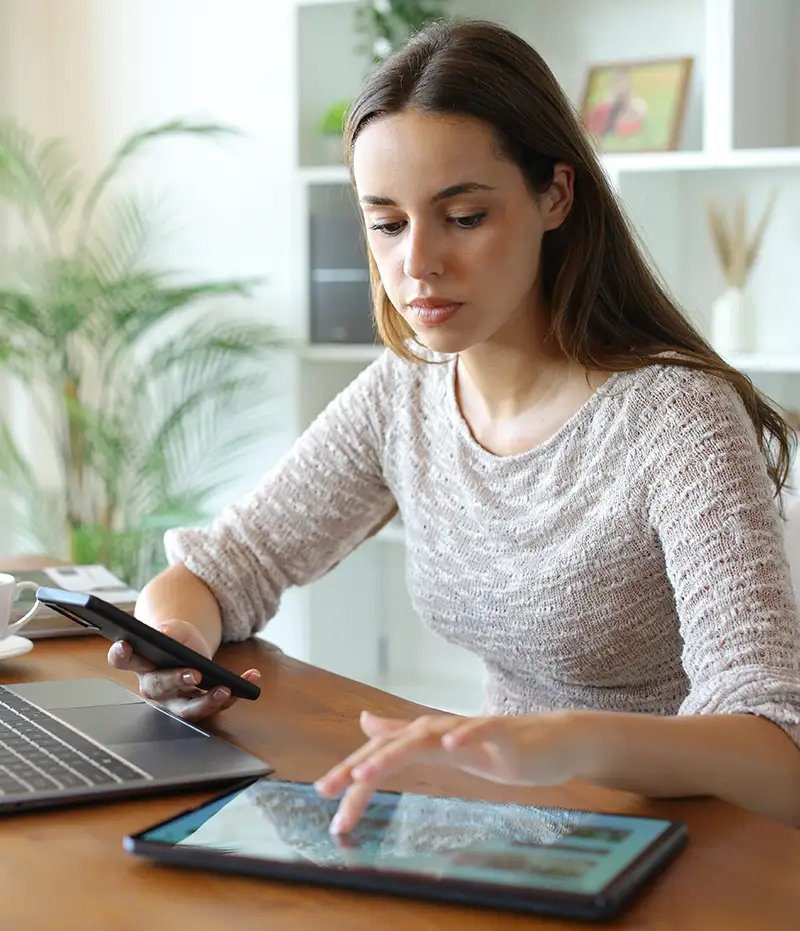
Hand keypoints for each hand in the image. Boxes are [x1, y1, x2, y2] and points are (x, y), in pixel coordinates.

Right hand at [107, 618, 260, 721]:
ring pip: (187, 709)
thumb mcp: (174, 628)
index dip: (120, 654)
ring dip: (207, 701)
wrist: (190, 648)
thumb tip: (166, 634)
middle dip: (176, 680)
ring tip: (225, 688)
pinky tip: (252, 677)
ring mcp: (175, 701)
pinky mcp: (199, 705)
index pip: (122, 660)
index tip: (124, 645)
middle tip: (194, 673)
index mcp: (141, 663)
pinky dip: (237, 691)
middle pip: (159, 687)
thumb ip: (169, 631)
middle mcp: (154, 687)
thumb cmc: (175, 638)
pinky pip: (218, 703)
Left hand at [315, 709, 585, 833]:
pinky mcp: (503, 734)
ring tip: (365, 773)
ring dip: (393, 752)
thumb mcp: (443, 746)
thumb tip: (365, 722)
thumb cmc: (496, 747)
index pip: (382, 754)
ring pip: (426, 736)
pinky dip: (465, 735)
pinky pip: (482, 730)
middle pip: (393, 745)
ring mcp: (470, 730)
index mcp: (427, 739)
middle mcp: (442, 730)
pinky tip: (449, 745)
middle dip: (358, 767)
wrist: (552, 740)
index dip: (352, 773)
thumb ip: (404, 735)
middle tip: (328, 790)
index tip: (326, 799)